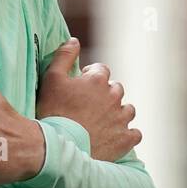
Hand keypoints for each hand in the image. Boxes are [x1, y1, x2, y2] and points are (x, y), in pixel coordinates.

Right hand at [35, 39, 140, 161]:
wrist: (59, 147)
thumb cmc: (52, 111)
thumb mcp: (51, 79)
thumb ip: (64, 56)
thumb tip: (74, 40)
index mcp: (98, 80)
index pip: (101, 70)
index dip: (90, 77)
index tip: (80, 87)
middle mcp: (114, 96)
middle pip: (116, 89)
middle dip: (105, 95)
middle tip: (89, 106)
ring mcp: (121, 119)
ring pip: (128, 110)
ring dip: (118, 113)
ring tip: (102, 122)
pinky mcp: (126, 139)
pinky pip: (135, 133)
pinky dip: (127, 134)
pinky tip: (115, 137)